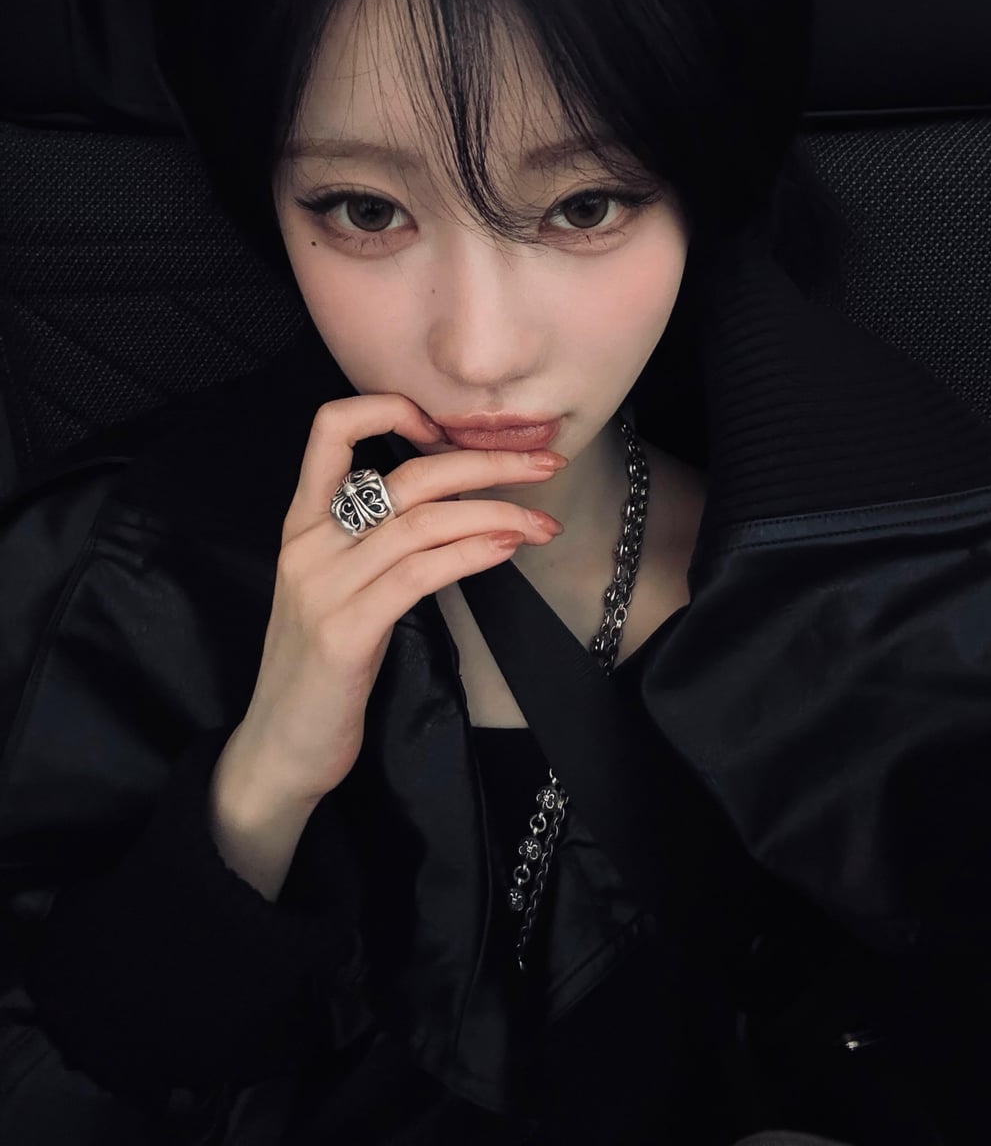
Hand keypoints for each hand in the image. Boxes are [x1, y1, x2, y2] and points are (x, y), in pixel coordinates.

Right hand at [231, 394, 566, 805]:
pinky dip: (471, 552)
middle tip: (546, 463)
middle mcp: (309, 541)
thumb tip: (456, 504)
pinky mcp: (345, 632)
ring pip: (423, 519)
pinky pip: (419, 573)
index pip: (331, 427)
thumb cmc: (321, 665)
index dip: (391, 409)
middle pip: (408, 471)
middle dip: (488, 460)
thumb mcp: (337, 587)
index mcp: (303, 521)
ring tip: (544, 526)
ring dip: (498, 513)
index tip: (448, 431)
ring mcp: (324, 585)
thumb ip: (376, 541)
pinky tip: (506, 549)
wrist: (279, 746)